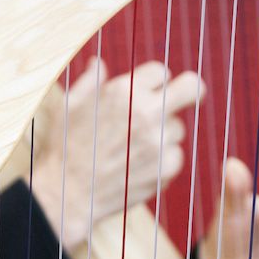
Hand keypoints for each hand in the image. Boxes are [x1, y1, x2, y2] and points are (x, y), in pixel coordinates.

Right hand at [33, 57, 204, 248]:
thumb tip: (98, 63)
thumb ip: (90, 81)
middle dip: (192, 89)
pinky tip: (136, 166)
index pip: (161, 72)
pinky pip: (175, 155)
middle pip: (193, 87)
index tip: (151, 91)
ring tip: (132, 149)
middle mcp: (146, 112)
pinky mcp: (167, 167)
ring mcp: (159, 141)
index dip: (155, 82)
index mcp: (124, 91)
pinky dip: (161, 160)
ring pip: (177, 128)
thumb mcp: (69, 106)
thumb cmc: (66, 147)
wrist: (70, 195)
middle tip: (190, 96)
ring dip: (162, 134)